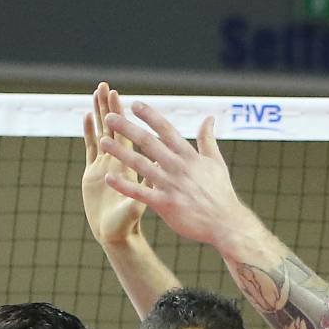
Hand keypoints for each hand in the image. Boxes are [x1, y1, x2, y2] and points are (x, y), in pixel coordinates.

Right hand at [82, 83, 147, 246]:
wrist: (115, 236)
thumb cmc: (128, 224)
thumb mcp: (138, 205)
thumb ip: (143, 190)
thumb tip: (154, 175)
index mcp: (130, 165)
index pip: (126, 133)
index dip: (121, 114)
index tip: (119, 95)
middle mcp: (118, 161)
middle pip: (113, 128)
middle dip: (108, 106)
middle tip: (104, 86)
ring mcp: (104, 164)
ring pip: (100, 133)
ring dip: (98, 114)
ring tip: (95, 93)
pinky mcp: (92, 173)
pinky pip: (89, 148)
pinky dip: (88, 133)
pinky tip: (86, 117)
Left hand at [101, 101, 257, 250]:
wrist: (226, 223)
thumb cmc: (220, 194)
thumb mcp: (216, 162)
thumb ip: (208, 139)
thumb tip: (209, 117)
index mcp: (189, 156)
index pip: (166, 130)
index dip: (150, 116)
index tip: (134, 104)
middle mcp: (177, 167)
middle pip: (149, 142)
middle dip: (128, 128)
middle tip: (110, 116)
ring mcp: (170, 185)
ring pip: (140, 165)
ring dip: (120, 152)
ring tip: (102, 142)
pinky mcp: (165, 205)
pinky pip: (140, 193)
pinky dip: (124, 185)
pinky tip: (109, 178)